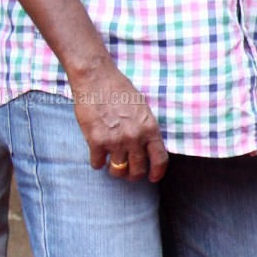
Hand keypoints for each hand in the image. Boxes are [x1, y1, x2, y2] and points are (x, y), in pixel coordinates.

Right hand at [72, 57, 167, 181]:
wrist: (96, 79)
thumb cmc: (119, 89)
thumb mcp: (142, 108)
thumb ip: (145, 128)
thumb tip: (146, 147)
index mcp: (150, 128)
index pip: (160, 159)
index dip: (157, 172)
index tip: (152, 178)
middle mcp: (135, 137)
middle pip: (138, 169)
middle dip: (133, 175)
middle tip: (128, 174)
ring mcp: (115, 141)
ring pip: (118, 170)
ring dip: (115, 170)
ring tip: (112, 165)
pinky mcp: (96, 141)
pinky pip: (97, 163)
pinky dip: (97, 162)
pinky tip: (97, 156)